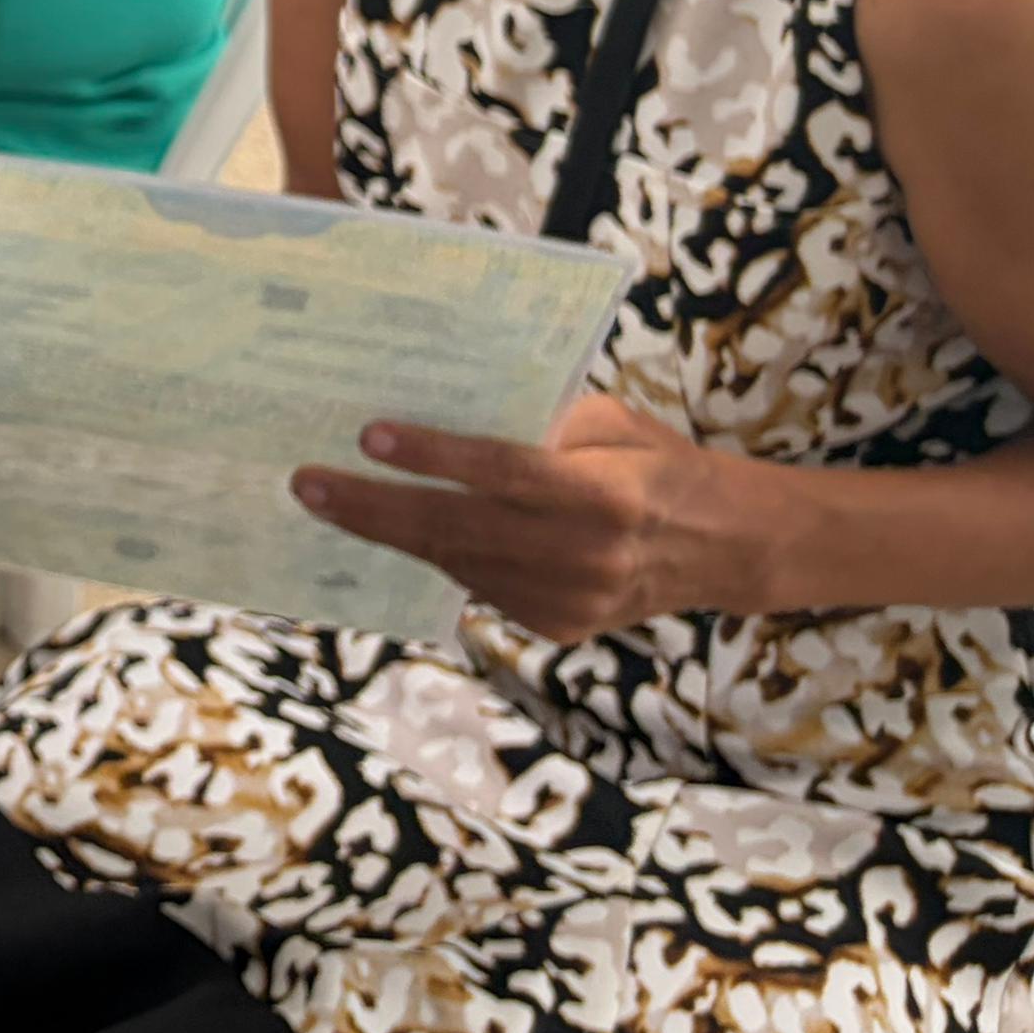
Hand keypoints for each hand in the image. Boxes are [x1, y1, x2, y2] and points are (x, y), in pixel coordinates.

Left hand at [291, 394, 768, 642]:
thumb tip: (454, 405)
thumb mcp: (616, 421)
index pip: (504, 473)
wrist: (726, 548)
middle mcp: (586, 556)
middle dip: (374, 508)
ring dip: (390, 535)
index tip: (369, 436)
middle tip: (308, 485)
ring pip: (459, 564)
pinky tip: (393, 528)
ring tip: (330, 501)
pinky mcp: (558, 627)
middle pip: (460, 531)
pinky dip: (436, 556)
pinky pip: (479, 586)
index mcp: (606, 494)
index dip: (435, 457)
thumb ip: (545, 418)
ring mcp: (571, 602)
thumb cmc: (659, 464)